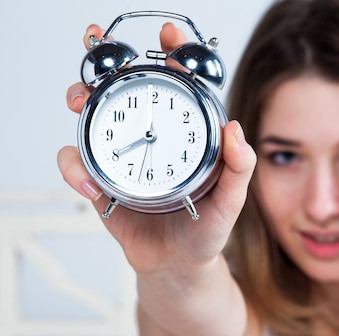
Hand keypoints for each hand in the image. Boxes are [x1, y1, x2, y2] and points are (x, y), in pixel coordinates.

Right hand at [59, 23, 256, 274]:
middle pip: (128, 93)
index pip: (179, 90)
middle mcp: (153, 140)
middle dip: (110, 68)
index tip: (170, 40)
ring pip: (95, 118)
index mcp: (186, 138)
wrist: (178, 268)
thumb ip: (239, 168)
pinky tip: (90, 184)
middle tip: (101, 56)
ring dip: (82, 102)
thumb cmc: (206, 231)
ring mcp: (124, 158)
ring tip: (80, 102)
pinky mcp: (102, 182)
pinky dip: (75, 168)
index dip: (174, 58)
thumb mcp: (230, 201)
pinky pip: (78, 164)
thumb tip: (235, 128)